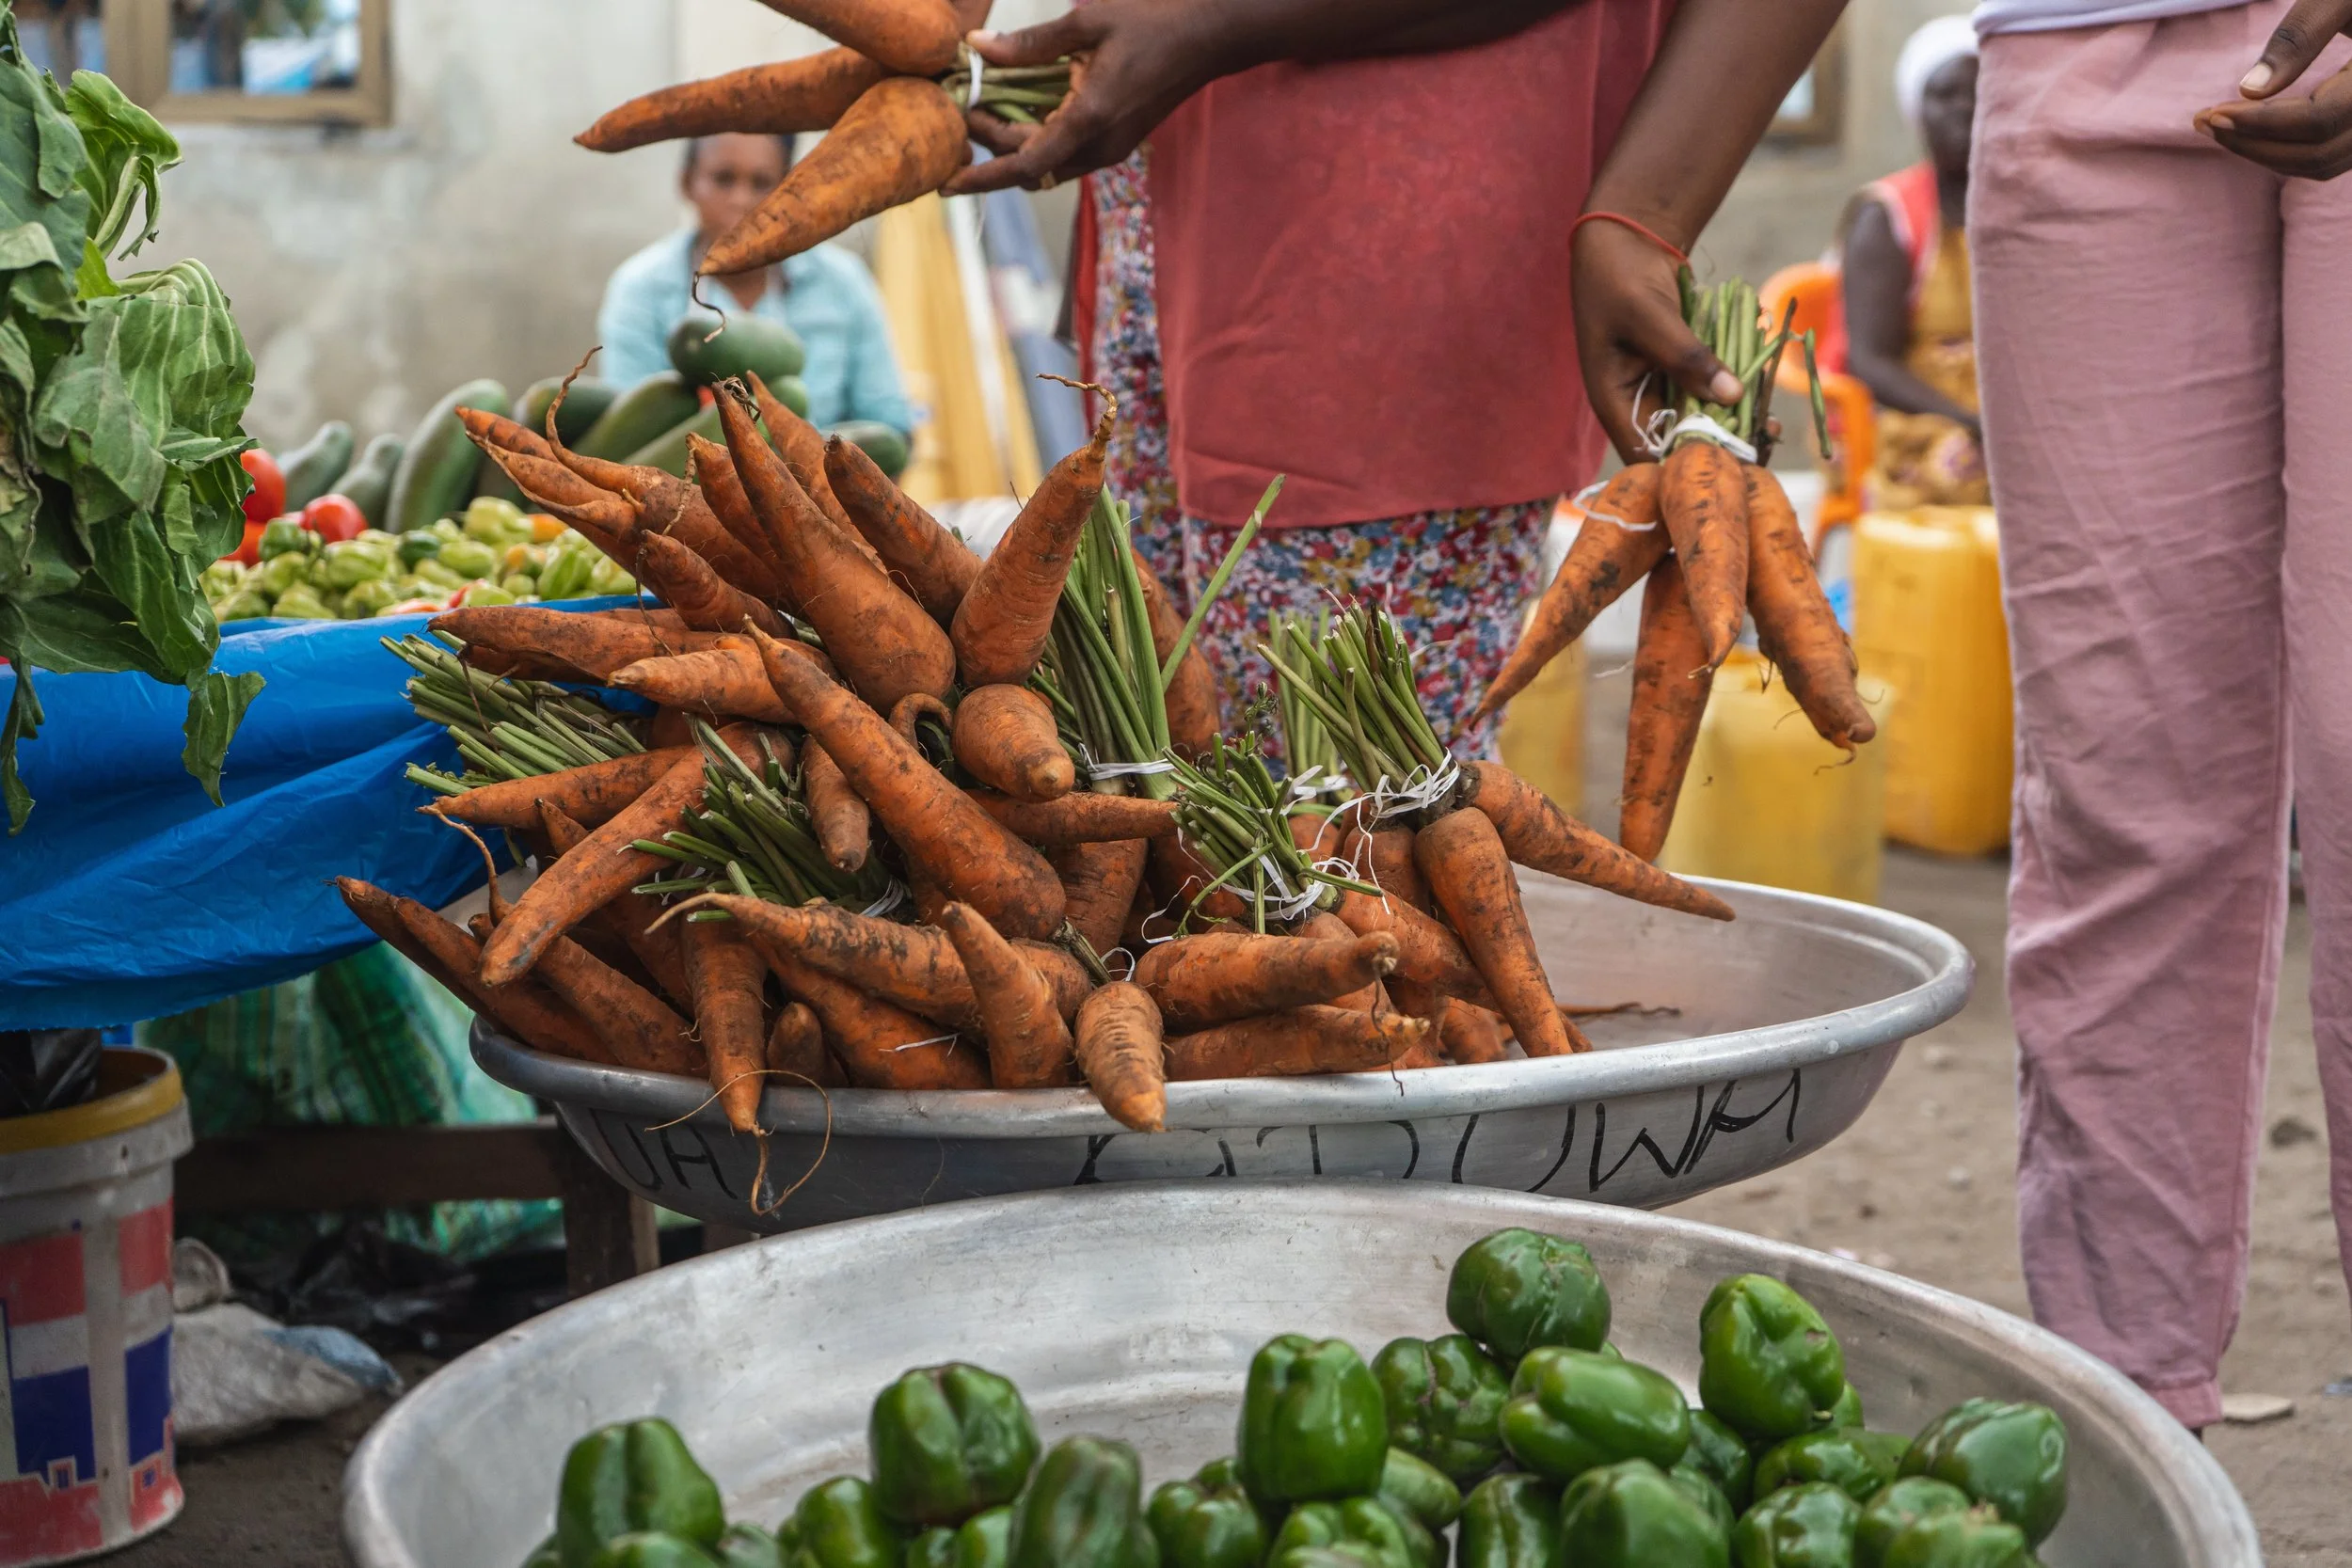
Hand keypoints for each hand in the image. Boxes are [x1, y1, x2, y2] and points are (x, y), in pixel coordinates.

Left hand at [941, 2, 1236, 195]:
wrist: (1209, 38)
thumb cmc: (1153, 23)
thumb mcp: (1087, 23)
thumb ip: (1030, 44)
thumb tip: (978, 48)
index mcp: (1089, 118)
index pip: (1024, 165)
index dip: (982, 177)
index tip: (948, 181)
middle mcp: (1099, 146)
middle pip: (1029, 167)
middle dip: (991, 145)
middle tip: (964, 106)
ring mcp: (1110, 149)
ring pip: (1046, 166)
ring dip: (1014, 145)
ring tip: (985, 110)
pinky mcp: (1116, 143)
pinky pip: (1065, 154)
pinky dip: (1037, 139)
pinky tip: (1020, 109)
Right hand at [1569, 218, 1745, 462]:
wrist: (1625, 237)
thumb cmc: (1618, 274)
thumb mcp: (1649, 316)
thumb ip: (1687, 357)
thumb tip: (1731, 396)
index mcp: (1612, 399)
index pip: (1643, 451)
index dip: (1680, 463)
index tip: (1725, 465)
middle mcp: (1635, 399)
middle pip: (1675, 439)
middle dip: (1716, 445)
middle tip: (1761, 448)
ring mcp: (1659, 383)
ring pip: (1696, 416)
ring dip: (1731, 422)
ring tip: (1771, 428)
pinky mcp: (1679, 367)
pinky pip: (1707, 388)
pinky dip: (1732, 391)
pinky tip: (1761, 396)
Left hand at [2196, 0, 2351, 178]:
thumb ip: (2301, 34)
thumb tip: (2250, 90)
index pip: (2318, 120)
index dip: (2260, 122)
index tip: (2210, 112)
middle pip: (2316, 153)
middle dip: (2251, 143)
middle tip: (2201, 121)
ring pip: (2320, 164)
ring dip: (2263, 153)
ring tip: (2216, 125)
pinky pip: (2327, 158)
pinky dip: (2283, 152)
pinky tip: (2248, 129)